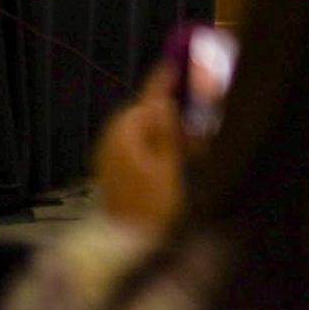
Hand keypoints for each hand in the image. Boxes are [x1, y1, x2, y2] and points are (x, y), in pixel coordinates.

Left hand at [95, 64, 183, 233]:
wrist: (127, 247)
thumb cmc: (152, 208)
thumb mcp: (168, 168)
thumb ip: (166, 132)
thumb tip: (163, 101)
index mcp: (124, 138)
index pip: (146, 100)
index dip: (162, 81)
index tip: (174, 62)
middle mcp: (111, 143)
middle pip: (143, 113)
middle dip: (170, 111)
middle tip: (198, 118)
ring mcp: (110, 158)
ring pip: (141, 130)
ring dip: (166, 130)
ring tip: (195, 145)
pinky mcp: (114, 171)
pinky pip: (136, 146)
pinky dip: (156, 145)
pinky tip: (178, 157)